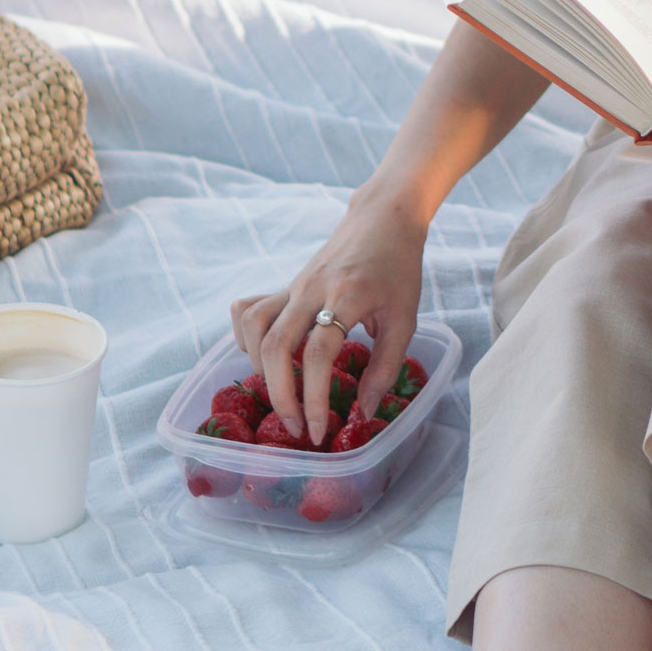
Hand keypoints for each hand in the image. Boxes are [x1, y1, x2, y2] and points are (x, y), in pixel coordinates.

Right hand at [230, 190, 426, 443]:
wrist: (383, 218)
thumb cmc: (398, 270)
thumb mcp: (405, 319)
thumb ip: (385, 366)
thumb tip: (363, 411)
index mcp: (346, 296)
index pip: (317, 354)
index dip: (313, 398)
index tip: (318, 431)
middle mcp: (311, 289)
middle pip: (275, 345)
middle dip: (280, 395)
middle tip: (295, 427)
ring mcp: (293, 285)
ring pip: (254, 326)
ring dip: (259, 367)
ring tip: (283, 392)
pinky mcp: (285, 285)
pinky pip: (249, 311)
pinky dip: (246, 337)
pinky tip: (264, 356)